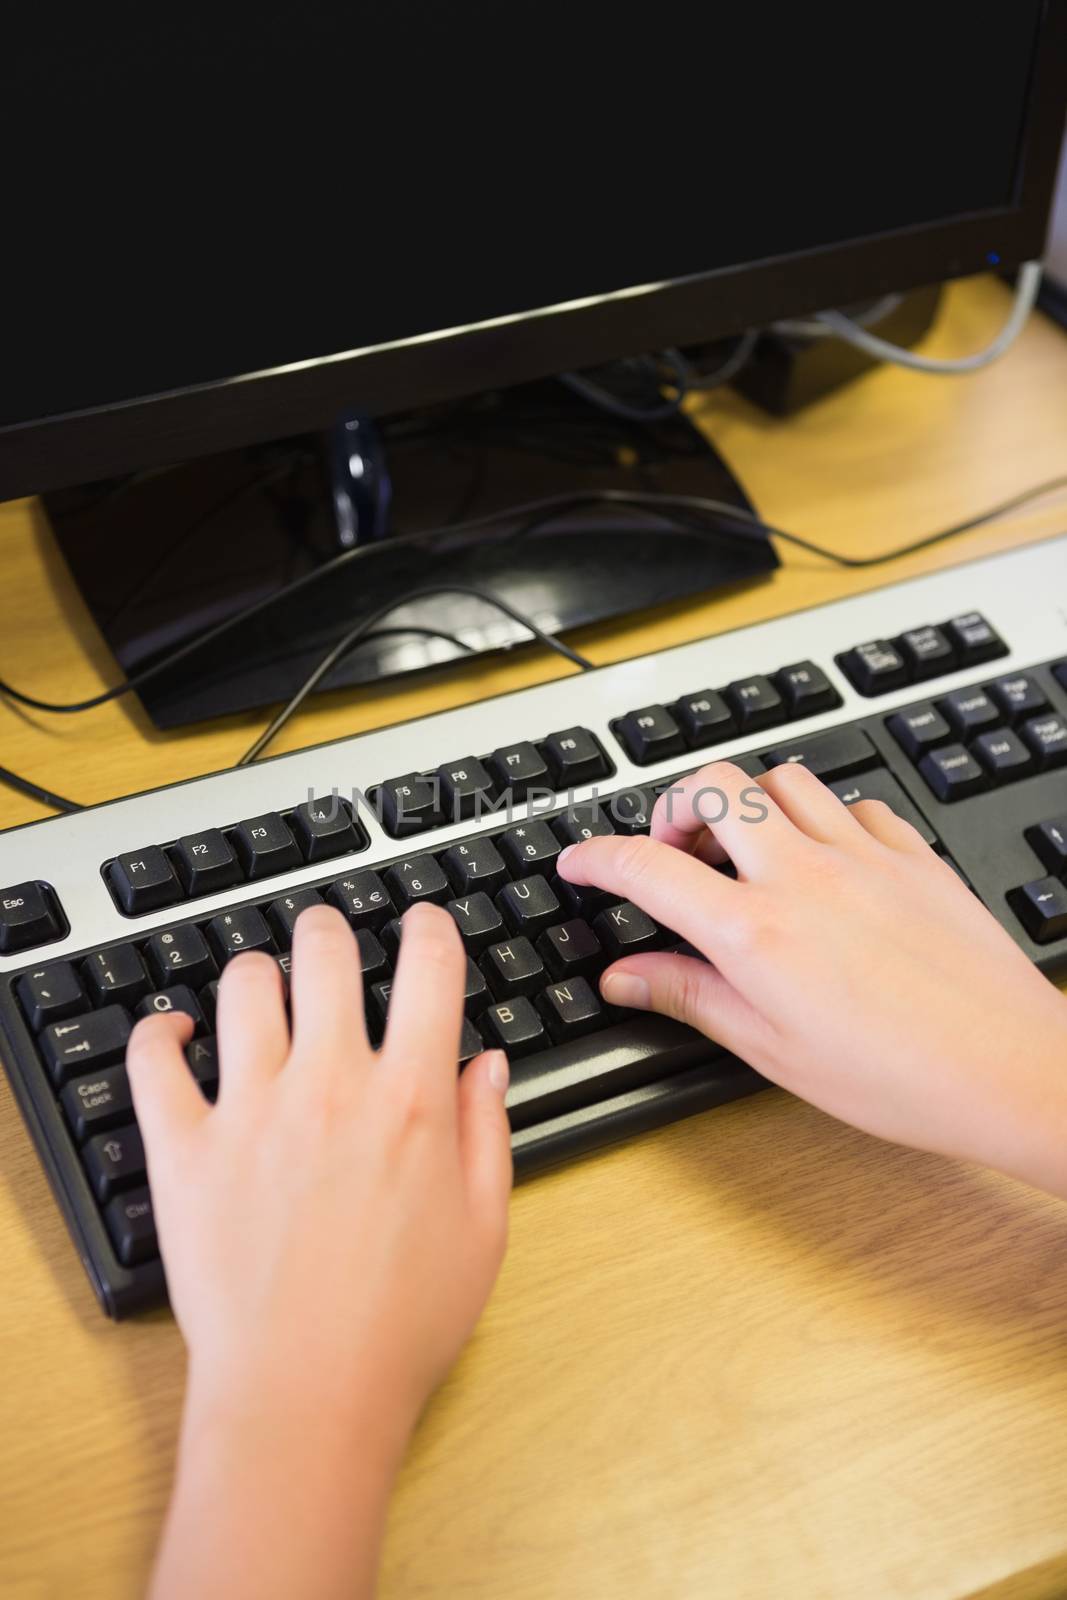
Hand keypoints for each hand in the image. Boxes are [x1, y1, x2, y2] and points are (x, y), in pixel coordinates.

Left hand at [128, 902, 511, 1599]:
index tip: (423, 926)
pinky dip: (159, 1032)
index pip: (428, 966)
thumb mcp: (485, 1227)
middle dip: (331, 931)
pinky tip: (176, 1034)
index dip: (430, 926)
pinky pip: (154, 1058)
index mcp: (411, 1099)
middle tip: (330, 945)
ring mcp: (251, 1110)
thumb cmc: (401, 1324)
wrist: (307, 1396)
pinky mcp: (185, 1148)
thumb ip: (490, 1131)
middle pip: (325, 950)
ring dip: (258, 975)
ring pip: (243, 986)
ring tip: (263, 994)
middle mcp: (331, 1085)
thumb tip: (487, 1062)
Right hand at [558, 760, 1066, 1195]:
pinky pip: (854, 803)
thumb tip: (626, 977)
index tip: (579, 861)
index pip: (648, 867)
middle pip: (713, 784)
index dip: (597, 856)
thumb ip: (691, 998)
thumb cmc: (900, 1077)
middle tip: (673, 848)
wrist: (1009, 1069)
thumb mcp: (773, 1051)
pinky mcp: (913, 855)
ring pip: (783, 778)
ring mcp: (863, 857)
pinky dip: (823, 818)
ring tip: (747, 850)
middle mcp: (804, 878)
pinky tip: (826, 860)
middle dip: (674, 804)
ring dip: (749, 803)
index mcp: (756, 933)